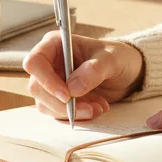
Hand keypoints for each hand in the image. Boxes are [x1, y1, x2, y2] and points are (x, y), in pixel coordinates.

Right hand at [23, 32, 144, 120]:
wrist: (126, 73)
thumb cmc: (117, 57)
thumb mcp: (112, 59)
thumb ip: (94, 70)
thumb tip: (73, 88)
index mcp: (55, 45)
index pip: (35, 62)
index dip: (46, 80)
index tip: (67, 95)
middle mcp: (49, 63)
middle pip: (37, 87)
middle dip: (61, 103)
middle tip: (89, 108)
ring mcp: (52, 82)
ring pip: (45, 104)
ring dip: (71, 112)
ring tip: (98, 107)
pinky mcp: (59, 99)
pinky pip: (57, 113)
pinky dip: (76, 116)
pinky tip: (96, 108)